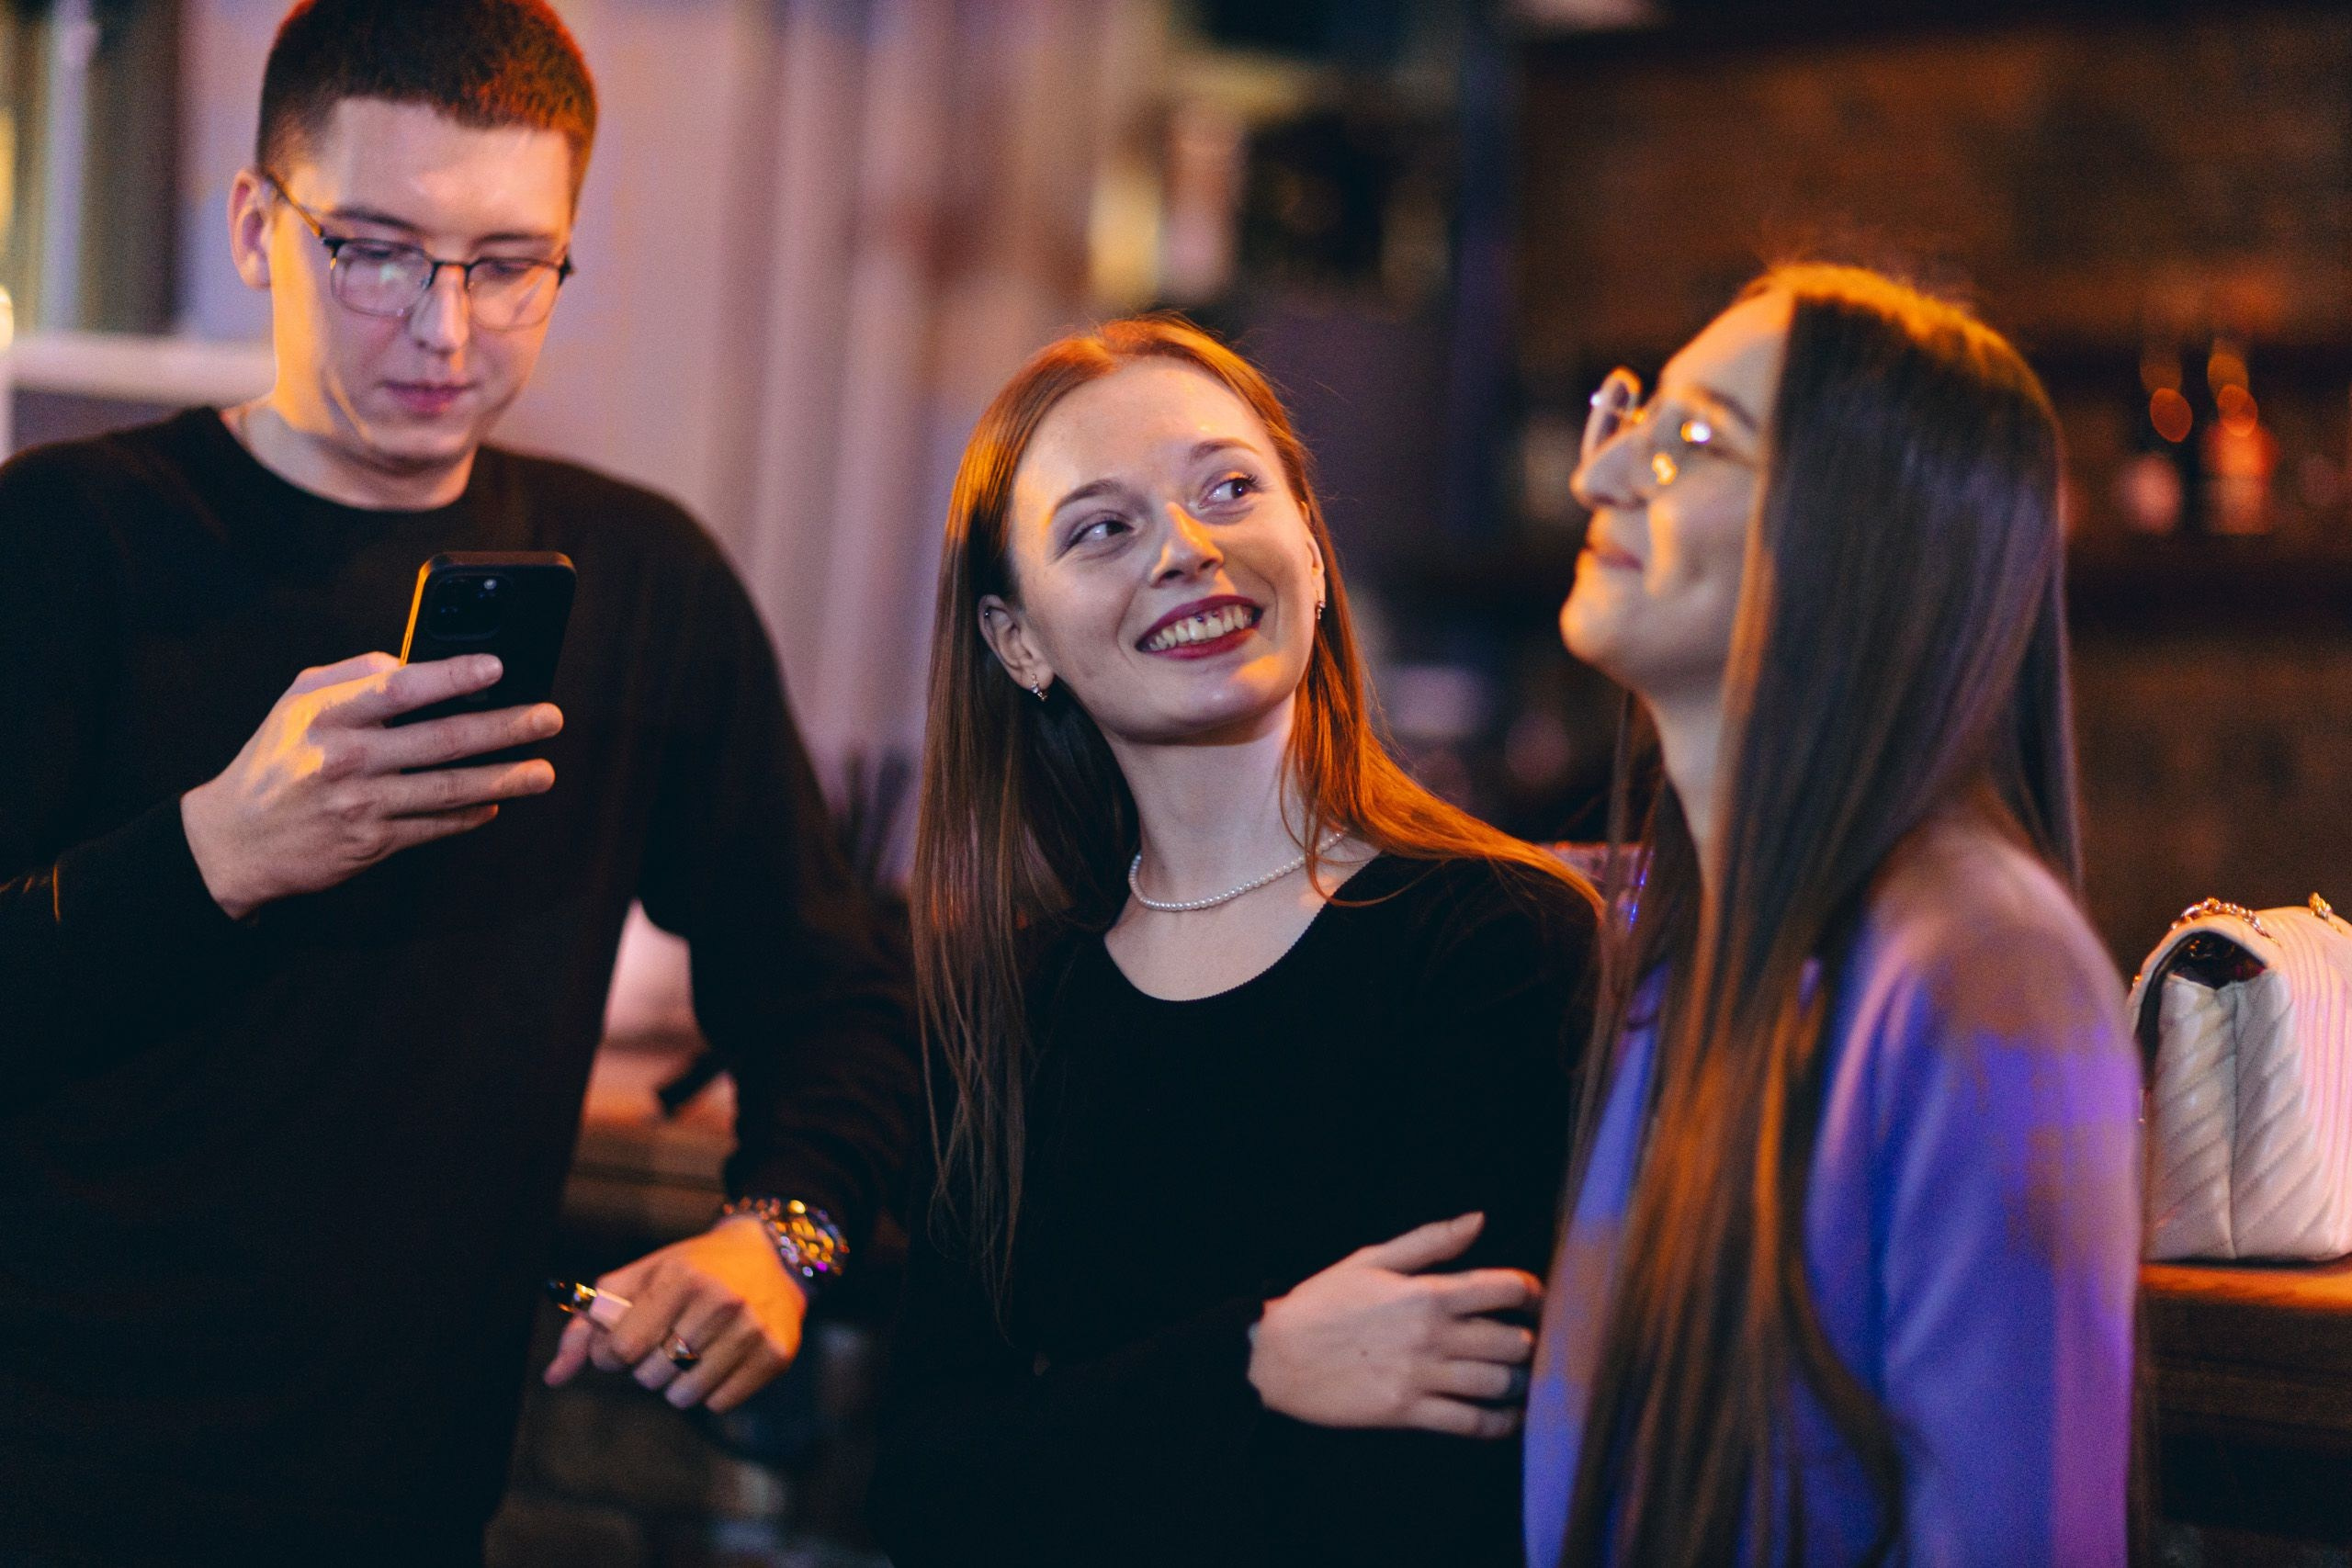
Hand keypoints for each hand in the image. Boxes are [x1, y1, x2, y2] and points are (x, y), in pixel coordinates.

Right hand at [179, 652, 561, 918]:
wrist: (233, 841)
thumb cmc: (277, 758)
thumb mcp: (297, 703)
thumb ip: (356, 675)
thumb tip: (417, 661)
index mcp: (326, 715)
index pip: (398, 687)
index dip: (451, 676)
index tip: (497, 667)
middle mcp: (344, 758)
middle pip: (440, 740)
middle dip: (504, 728)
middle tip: (549, 718)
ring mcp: (359, 804)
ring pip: (448, 790)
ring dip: (504, 779)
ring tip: (543, 771)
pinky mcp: (370, 843)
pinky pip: (434, 827)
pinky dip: (470, 815)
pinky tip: (498, 803)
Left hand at [542, 1217, 808, 1412]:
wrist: (772, 1255)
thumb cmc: (693, 1269)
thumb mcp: (641, 1277)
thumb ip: (589, 1323)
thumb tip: (554, 1376)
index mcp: (681, 1277)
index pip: (623, 1348)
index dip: (612, 1354)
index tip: (623, 1344)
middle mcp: (720, 1301)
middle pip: (651, 1376)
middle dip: (647, 1367)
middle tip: (665, 1341)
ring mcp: (751, 1329)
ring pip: (685, 1395)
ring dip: (677, 1384)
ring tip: (691, 1352)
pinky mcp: (775, 1355)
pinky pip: (719, 1403)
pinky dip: (711, 1391)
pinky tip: (720, 1359)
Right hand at [1247, 1212, 1538, 1438]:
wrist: (1275, 1355)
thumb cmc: (1322, 1302)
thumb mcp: (1371, 1259)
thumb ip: (1430, 1241)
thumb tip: (1478, 1220)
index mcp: (1427, 1293)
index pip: (1504, 1287)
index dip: (1532, 1292)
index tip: (1535, 1299)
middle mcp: (1432, 1335)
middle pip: (1512, 1341)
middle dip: (1529, 1341)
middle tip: (1529, 1342)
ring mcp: (1421, 1377)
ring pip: (1498, 1383)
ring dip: (1518, 1382)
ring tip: (1519, 1378)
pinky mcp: (1408, 1412)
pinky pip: (1471, 1423)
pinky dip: (1499, 1423)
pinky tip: (1507, 1416)